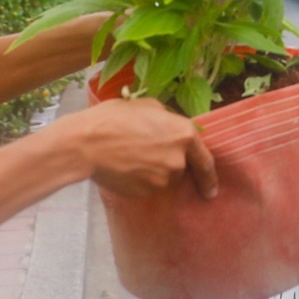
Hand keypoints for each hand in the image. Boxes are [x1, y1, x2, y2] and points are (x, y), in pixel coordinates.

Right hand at [65, 97, 217, 198]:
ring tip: (130, 155)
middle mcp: (179, 161)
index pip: (206, 162)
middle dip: (168, 162)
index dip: (209, 178)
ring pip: (164, 178)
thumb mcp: (147, 106)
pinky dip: (140, 179)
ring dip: (154, 170)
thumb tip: (171, 128)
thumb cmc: (115, 118)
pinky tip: (124, 166)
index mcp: (185, 135)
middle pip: (182, 168)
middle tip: (146, 151)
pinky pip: (148, 186)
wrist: (88, 143)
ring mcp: (162, 180)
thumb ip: (168, 119)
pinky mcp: (145, 192)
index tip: (211, 190)